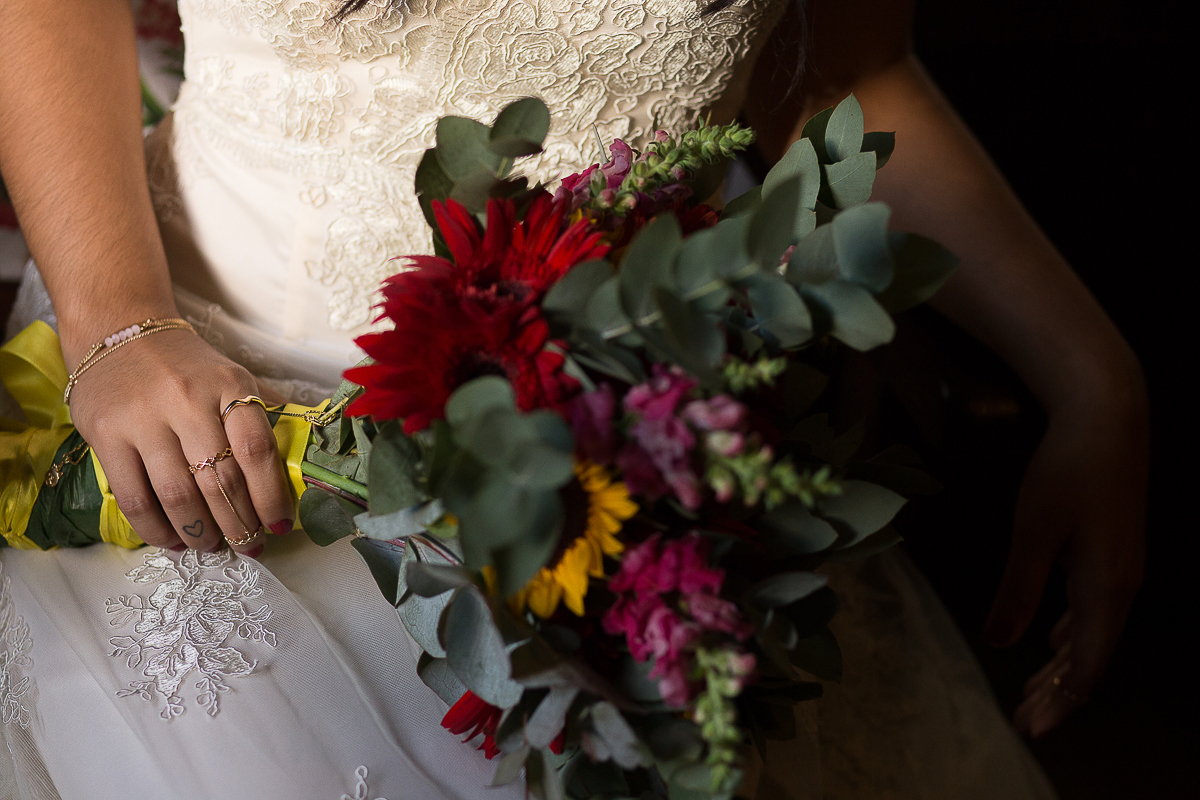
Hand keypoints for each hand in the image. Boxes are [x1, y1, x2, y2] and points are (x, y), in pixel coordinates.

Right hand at [66, 328, 294, 554]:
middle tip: (250, 545)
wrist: (119, 331)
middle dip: (240, 523)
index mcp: (229, 385)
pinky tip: (173, 540)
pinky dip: (156, 529)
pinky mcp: (105, 435)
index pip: (257, 449)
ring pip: (178, 495)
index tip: (281, 524)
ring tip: (214, 545)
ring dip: (201, 532)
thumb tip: (311, 454)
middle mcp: (186, 400)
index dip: (272, 495)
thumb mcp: (234, 378)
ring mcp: (142, 419)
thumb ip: (269, 414)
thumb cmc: (187, 367)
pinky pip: (134, 497)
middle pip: (220, 479)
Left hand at [985, 383, 1147, 737]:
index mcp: (1106, 590)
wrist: (1108, 419)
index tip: (1030, 727)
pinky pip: (1093, 609)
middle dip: (1056, 692)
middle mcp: (1121, 586)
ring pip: (1091, 633)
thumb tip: (1003, 643)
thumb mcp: (1032, 534)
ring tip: (1033, 691)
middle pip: (1089, 657)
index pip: (1085, 666)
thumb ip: (1017, 592)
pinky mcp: (1112, 551)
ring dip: (1060, 665)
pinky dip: (1070, 633)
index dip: (1058, 701)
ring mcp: (1121, 569)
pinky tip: (1050, 640)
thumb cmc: (1067, 473)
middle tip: (1025, 720)